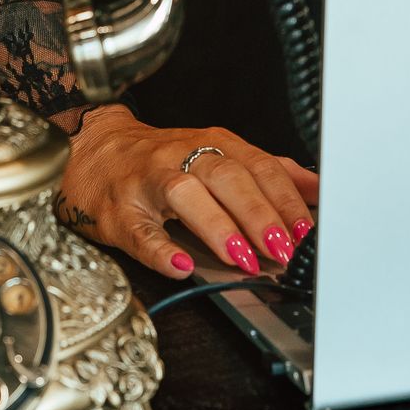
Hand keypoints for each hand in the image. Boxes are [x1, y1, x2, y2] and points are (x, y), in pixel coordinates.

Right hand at [55, 105, 318, 282]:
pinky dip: (160, 249)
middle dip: (259, 214)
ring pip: (186, 195)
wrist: (90, 151)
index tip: (307, 229)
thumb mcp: (216, 155)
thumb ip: (266, 170)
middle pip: (227, 178)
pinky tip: (179, 264)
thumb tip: (318, 188)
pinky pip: (140, 231)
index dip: (285, 198)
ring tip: (240, 256)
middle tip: (281, 248)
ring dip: (217, 226)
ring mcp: (148, 182)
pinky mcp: (120, 212)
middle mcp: (182, 156)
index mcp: (212, 145)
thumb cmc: (161, 159)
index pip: (258, 167)